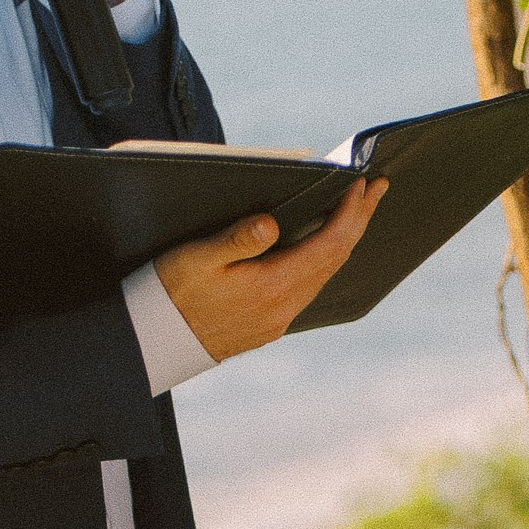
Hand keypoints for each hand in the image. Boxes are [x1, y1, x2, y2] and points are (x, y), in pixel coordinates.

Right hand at [156, 178, 385, 360]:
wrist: (151, 344)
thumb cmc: (169, 293)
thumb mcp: (197, 259)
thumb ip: (237, 240)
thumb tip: (272, 223)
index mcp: (270, 286)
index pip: (328, 245)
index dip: (350, 213)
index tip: (363, 184)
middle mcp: (283, 307)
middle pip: (336, 259)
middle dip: (359, 221)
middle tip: (377, 189)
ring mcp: (278, 319)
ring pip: (325, 275)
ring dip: (345, 240)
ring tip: (358, 211)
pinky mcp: (269, 325)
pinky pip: (309, 288)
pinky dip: (324, 259)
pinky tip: (323, 246)